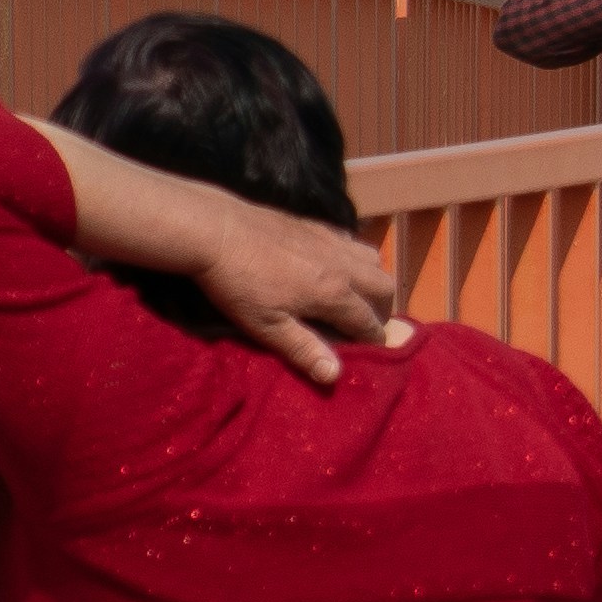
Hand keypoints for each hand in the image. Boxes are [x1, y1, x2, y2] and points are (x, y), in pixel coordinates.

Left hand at [194, 201, 412, 386]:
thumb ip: (303, 349)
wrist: (216, 231)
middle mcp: (343, 265)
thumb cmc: (239, 284)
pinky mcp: (316, 226)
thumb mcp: (266, 326)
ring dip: (374, 282)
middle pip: (385, 288)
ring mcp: (331, 241)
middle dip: (383, 311)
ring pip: (374, 261)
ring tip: (357, 297)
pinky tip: (337, 267)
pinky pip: (352, 242)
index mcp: (334, 293)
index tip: (373, 352)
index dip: (374, 340)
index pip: (369, 322)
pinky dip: (356, 259)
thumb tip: (335, 375)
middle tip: (367, 326)